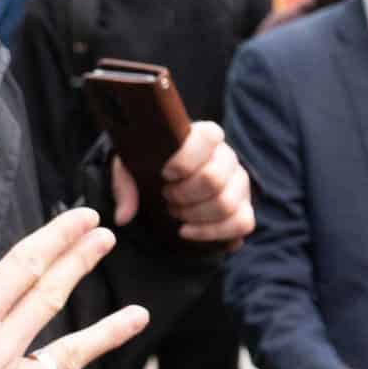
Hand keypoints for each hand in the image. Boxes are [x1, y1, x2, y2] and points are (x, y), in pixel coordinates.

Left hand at [113, 120, 253, 243]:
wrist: (168, 182)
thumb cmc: (153, 169)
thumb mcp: (132, 168)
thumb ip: (125, 186)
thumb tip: (123, 217)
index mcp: (204, 136)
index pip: (210, 136)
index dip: (187, 158)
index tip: (165, 173)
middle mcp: (227, 157)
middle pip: (214, 179)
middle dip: (183, 195)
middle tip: (167, 197)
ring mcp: (239, 183)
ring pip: (226, 204)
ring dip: (194, 215)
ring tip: (176, 212)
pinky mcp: (244, 208)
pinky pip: (242, 223)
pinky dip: (212, 232)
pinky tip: (187, 230)